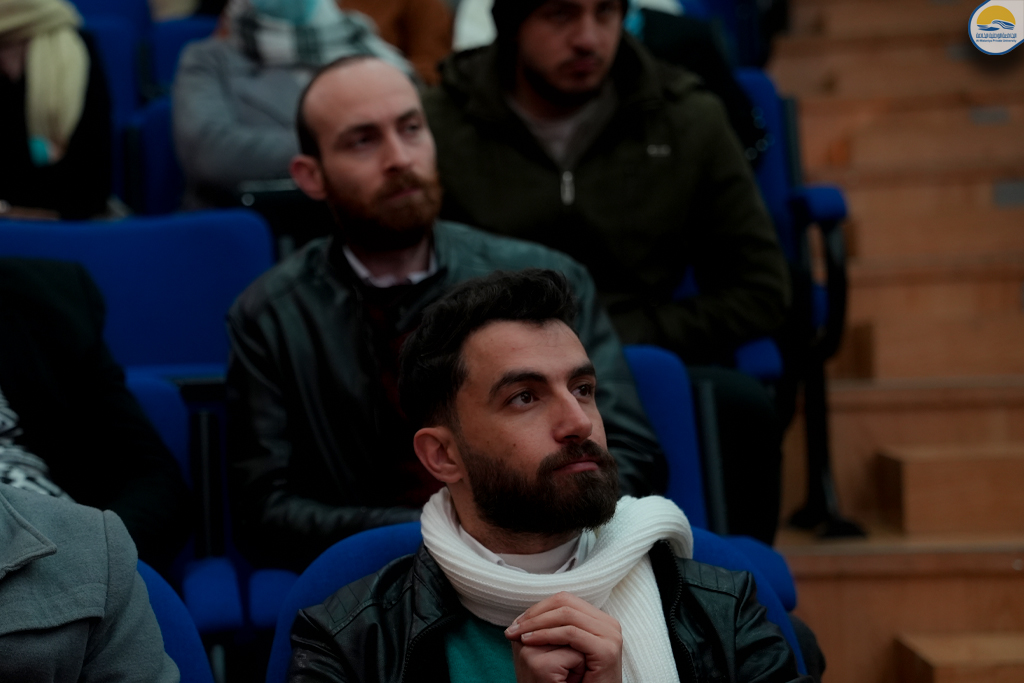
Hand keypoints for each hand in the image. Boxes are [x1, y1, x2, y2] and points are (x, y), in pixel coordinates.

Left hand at [505, 592, 622, 682]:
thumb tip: (524, 616)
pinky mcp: (606, 650)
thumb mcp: (566, 651)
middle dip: (536, 613)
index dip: (540, 608)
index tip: (518, 622)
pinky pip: (571, 633)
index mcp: (601, 621)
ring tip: (519, 634)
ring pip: (567, 615)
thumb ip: (556, 630)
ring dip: (537, 623)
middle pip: (566, 603)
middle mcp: (609, 624)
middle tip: (515, 627)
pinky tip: (529, 641)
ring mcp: (610, 636)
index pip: (566, 600)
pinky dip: (547, 635)